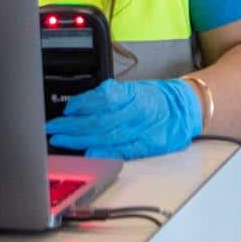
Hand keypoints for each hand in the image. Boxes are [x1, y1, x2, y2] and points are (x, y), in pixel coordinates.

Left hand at [45, 78, 203, 159]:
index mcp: (135, 93)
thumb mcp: (134, 88)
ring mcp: (144, 130)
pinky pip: (123, 150)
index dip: (82, 104)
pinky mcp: (148, 146)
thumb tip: (79, 106)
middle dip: (73, 125)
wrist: (186, 109)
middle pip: (101, 120)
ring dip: (80, 140)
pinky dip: (104, 152)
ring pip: (107, 136)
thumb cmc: (158, 99)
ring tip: (61, 140)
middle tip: (54, 128)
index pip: (104, 97)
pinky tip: (88, 153)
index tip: (66, 110)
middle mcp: (139, 111)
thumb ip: (109, 96)